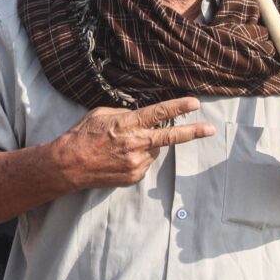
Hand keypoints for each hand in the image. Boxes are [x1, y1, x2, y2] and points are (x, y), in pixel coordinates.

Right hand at [51, 97, 214, 190]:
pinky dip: (136, 158)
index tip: (194, 104)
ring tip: (120, 146)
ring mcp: (136, 162)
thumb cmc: (82, 135)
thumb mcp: (101, 114)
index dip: (178, 107)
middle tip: (209, 129)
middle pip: (170, 137)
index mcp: (128, 124)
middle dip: (193, 132)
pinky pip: (143, 163)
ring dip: (145, 145)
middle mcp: (136, 144)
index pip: (158, 113)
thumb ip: (124, 114)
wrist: (69, 165)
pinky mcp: (134, 176)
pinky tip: (118, 157)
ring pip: (152, 150)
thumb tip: (139, 117)